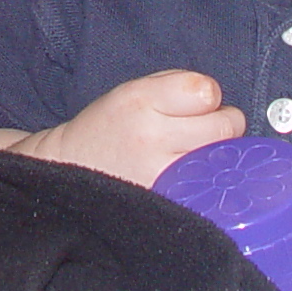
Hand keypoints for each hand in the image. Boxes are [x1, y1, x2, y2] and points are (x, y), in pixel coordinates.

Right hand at [7, 70, 243, 186]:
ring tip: (192, 156)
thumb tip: (222, 103)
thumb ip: (177, 87)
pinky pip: (208, 190)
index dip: (208, 97)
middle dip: (221, 125)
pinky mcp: (164, 203)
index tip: (196, 107)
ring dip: (216, 156)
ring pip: (220, 160)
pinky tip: (189, 180)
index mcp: (142, 100)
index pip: (207, 91)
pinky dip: (206, 184)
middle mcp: (152, 136)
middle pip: (224, 126)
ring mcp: (159, 174)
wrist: (67, 170)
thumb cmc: (110, 126)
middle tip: (201, 133)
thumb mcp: (134, 90)